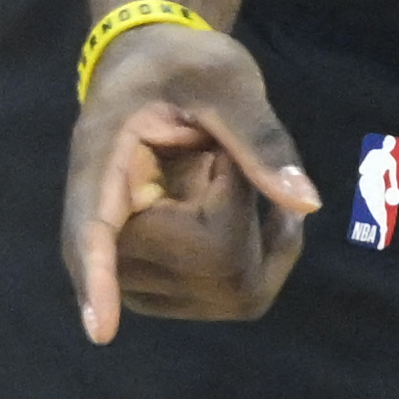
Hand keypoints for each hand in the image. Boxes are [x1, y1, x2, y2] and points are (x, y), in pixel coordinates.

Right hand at [58, 20, 325, 342]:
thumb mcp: (225, 79)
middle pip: (188, 259)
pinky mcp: (164, 284)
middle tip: (233, 153)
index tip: (101, 331)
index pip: (92, 234)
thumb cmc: (183, 66)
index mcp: (100, 165)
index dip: (98, 281)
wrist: (156, 77)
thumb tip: (305, 203)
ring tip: (248, 174)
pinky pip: (235, 289)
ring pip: (222, 283)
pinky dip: (268, 251)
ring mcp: (131, 266)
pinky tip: (268, 213)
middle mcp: (105, 226)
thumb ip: (260, 137)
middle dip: (242, 211)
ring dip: (261, 235)